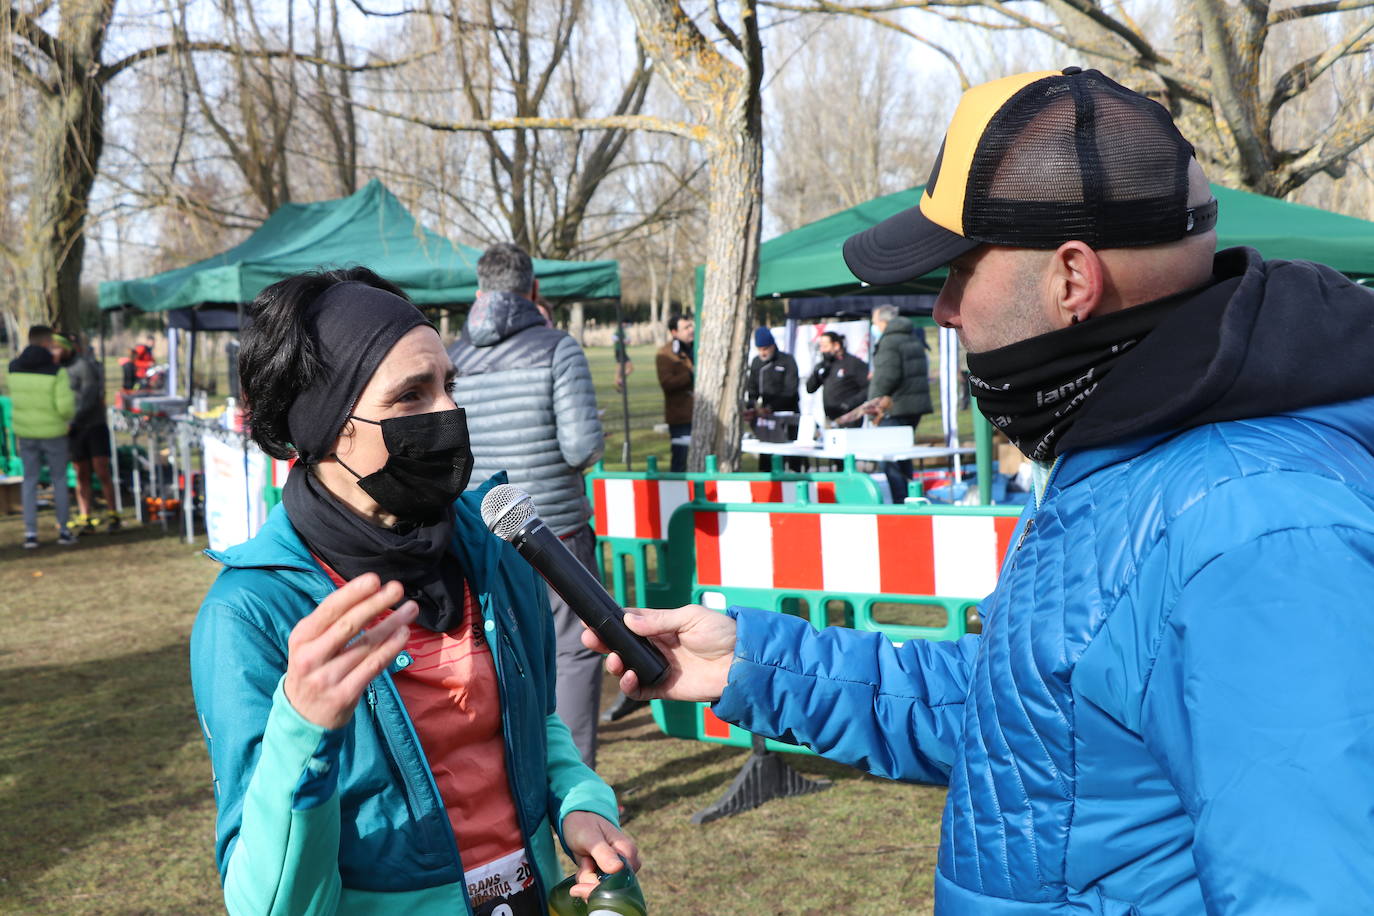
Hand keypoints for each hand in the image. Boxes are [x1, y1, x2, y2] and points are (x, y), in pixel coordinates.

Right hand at [284, 573, 417, 729]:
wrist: (303, 717)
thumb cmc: (314, 668)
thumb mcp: (310, 644)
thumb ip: (331, 622)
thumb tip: (367, 593)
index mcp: (302, 638)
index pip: (329, 610)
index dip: (352, 593)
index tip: (374, 579)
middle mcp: (311, 657)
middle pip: (348, 625)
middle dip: (375, 604)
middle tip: (397, 588)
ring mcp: (327, 678)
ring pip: (366, 645)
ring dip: (392, 624)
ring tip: (410, 609)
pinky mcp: (344, 695)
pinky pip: (373, 666)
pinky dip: (391, 648)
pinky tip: (403, 634)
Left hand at [561, 811, 639, 899]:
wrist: (579, 819)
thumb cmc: (585, 824)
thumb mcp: (590, 837)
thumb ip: (603, 853)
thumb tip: (618, 868)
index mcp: (627, 851)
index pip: (619, 880)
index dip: (598, 887)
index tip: (579, 886)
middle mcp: (627, 862)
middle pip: (610, 888)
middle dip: (590, 883)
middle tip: (582, 866)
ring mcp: (619, 868)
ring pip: (602, 888)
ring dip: (586, 879)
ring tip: (584, 860)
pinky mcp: (610, 872)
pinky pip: (597, 885)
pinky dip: (586, 879)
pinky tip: (584, 865)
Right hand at [580, 605, 735, 701]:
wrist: (743, 662)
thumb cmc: (721, 633)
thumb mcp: (690, 617)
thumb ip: (659, 620)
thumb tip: (628, 620)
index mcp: (661, 627)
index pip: (629, 624)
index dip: (610, 623)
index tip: (591, 619)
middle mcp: (656, 647)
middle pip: (622, 646)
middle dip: (604, 643)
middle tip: (591, 639)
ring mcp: (659, 668)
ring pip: (626, 668)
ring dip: (615, 665)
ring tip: (617, 661)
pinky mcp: (665, 688)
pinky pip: (640, 690)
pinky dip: (630, 686)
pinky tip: (630, 677)